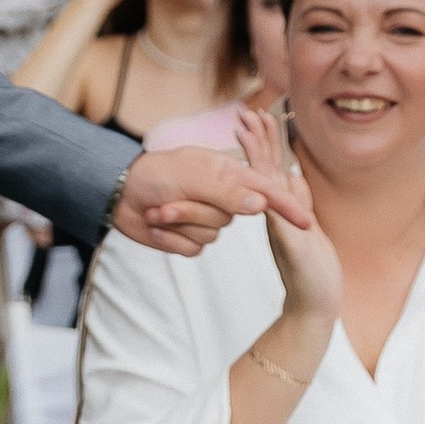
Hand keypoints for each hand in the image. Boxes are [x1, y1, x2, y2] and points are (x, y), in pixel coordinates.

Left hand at [110, 143, 279, 254]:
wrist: (118, 192)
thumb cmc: (156, 174)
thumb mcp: (193, 176)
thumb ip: (228, 192)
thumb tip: (261, 204)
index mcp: (228, 175)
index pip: (266, 193)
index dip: (287, 207)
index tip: (306, 222)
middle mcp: (221, 199)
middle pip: (228, 220)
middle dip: (192, 212)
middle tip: (165, 202)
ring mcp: (206, 221)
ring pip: (209, 236)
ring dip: (178, 225)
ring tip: (157, 210)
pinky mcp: (189, 239)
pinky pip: (191, 249)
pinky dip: (170, 239)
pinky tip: (156, 226)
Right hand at [237, 102, 344, 324]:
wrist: (314, 307)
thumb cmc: (314, 271)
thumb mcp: (308, 228)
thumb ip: (299, 202)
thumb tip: (293, 177)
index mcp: (279, 212)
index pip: (269, 170)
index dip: (263, 142)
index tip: (256, 115)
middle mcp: (275, 217)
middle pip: (262, 171)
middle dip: (257, 140)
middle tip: (246, 112)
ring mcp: (279, 228)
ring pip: (264, 186)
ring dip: (257, 157)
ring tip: (248, 130)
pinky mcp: (289, 241)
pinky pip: (275, 212)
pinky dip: (269, 191)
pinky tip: (268, 172)